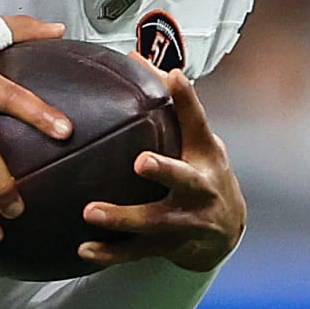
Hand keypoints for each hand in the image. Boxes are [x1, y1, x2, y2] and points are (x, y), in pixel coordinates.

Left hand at [78, 66, 244, 271]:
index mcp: (204, 158)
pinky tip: (83, 250)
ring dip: (123, 218)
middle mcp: (199, 190)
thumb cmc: (204, 172)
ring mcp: (184, 222)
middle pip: (183, 180)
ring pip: (154, 222)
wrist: (225, 232)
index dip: (188, 100)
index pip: (198, 123)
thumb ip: (171, 103)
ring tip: (90, 211)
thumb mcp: (197, 140)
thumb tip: (136, 56)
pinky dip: (110, 253)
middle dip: (164, 171)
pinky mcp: (166, 247)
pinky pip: (135, 252)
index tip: (174, 77)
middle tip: (141, 162)